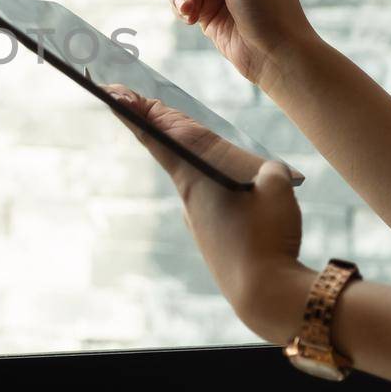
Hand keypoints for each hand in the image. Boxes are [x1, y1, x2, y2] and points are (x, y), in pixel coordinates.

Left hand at [105, 83, 308, 340]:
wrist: (265, 296)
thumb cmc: (267, 237)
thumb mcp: (277, 188)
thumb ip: (270, 170)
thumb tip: (268, 175)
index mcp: (194, 178)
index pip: (156, 136)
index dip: (135, 113)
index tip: (113, 95)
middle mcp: (189, 198)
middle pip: (170, 152)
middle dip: (154, 122)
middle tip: (131, 98)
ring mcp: (199, 220)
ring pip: (190, 177)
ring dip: (180, 151)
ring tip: (168, 126)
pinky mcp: (212, 238)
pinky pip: (207, 200)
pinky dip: (206, 182)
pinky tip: (220, 182)